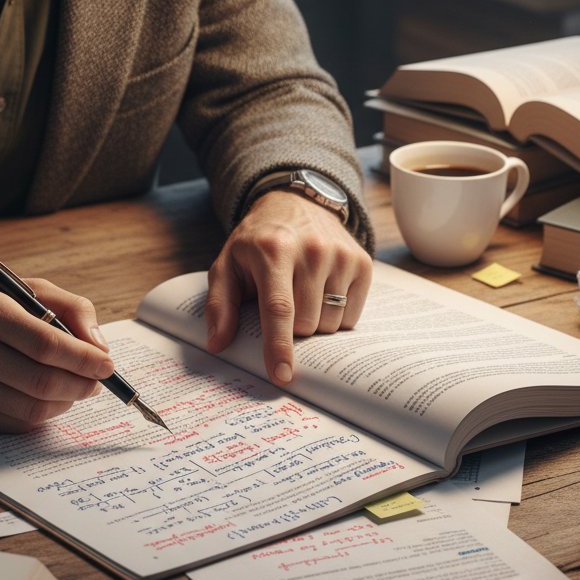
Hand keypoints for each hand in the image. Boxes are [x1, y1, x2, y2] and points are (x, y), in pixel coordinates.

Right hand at [0, 274, 114, 432]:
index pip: (46, 345)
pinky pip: (16, 423)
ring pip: (33, 408)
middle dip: (82, 384)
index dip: (84, 359)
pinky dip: (43, 413)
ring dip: (67, 401)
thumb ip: (71, 309)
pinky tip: (49, 397)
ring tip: (77, 387)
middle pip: (42, 382)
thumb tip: (99, 349)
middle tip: (97, 380)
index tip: (107, 364)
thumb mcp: (26, 288)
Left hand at [205, 190, 372, 384]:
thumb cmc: (256, 243)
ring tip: (302, 295)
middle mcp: (312, 251)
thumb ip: (220, 305)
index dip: (279, 347)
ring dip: (315, 324)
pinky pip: (352, 316)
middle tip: (281, 305)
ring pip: (331, 324)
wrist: (295, 204)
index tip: (282, 375)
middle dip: (291, 329)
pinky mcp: (362, 263)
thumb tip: (217, 344)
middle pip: (306, 324)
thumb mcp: (227, 265)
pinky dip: (336, 316)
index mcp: (274, 251)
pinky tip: (322, 292)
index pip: (279, 309)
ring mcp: (341, 256)